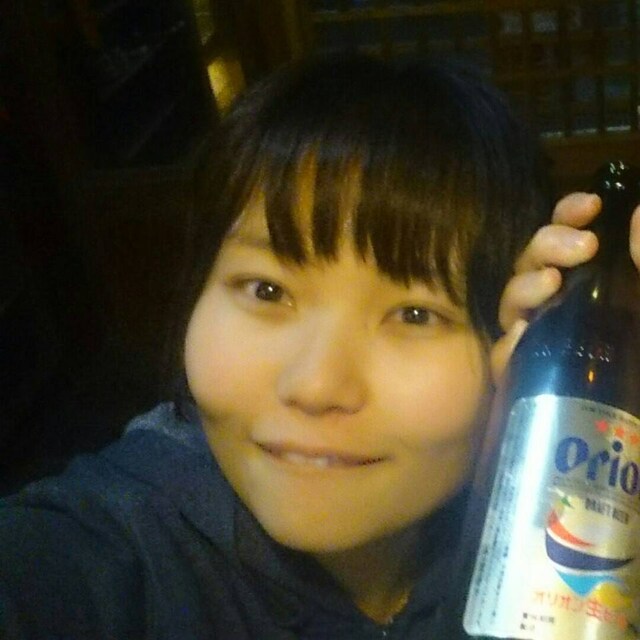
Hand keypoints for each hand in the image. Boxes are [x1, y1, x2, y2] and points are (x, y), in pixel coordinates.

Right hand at [490, 192, 601, 384]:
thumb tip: (637, 215)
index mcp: (603, 290)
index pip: (570, 242)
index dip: (568, 216)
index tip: (589, 205)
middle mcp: (570, 312)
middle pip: (532, 266)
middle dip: (546, 244)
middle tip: (581, 248)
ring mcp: (549, 348)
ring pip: (512, 306)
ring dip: (523, 287)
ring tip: (550, 283)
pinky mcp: (534, 385)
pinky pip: (506, 362)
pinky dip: (508, 347)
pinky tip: (525, 338)